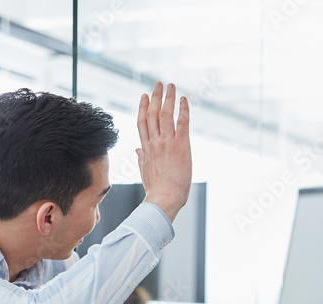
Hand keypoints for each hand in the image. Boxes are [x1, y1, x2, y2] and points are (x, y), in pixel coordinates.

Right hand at [137, 82, 191, 221]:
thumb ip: (141, 159)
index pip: (142, 123)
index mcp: (146, 149)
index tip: (144, 96)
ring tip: (171, 86)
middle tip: (158, 84)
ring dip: (168, 98)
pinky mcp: (180, 145)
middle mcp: (154, 143)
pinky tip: (184, 99)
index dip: (143, 108)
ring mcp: (166, 143)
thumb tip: (137, 150)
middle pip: (152, 114)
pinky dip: (183, 109)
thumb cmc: (156, 191)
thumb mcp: (145, 173)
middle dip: (155, 97)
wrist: (163, 199)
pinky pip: (182, 122)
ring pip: (165, 114)